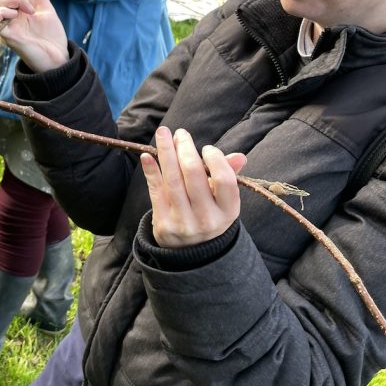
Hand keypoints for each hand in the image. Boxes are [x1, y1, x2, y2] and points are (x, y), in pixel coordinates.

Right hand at [0, 0, 69, 72]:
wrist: (58, 57)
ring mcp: (8, 26)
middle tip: (33, 6)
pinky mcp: (7, 36)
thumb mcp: (47, 11)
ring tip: (30, 11)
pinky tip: (17, 15)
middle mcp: (11, 17)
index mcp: (19, 10)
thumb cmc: (52, 37)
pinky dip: (4, 12)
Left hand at [140, 128, 245, 248]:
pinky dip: (151, 171)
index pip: (225, 180)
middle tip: (180, 133)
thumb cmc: (209, 214)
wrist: (191, 252)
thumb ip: (228, 176)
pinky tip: (147, 155)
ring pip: (173, 180)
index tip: (207, 148)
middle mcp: (207, 219)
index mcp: (228, 211)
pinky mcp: (164, 224)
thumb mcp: (223, 201)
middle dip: (186, 149)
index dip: (216, 159)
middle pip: (194, 175)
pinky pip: (156, 191)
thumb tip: (239, 157)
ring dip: (166, 153)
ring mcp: (184, 222)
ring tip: (162, 134)